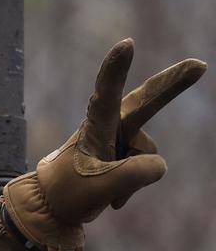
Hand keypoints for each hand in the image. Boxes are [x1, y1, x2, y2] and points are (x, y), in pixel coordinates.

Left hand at [3, 38, 205, 250]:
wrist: (52, 207)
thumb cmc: (68, 193)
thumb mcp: (101, 189)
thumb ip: (136, 174)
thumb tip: (160, 164)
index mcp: (94, 127)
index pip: (105, 94)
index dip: (116, 69)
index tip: (126, 44)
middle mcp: (108, 126)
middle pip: (145, 103)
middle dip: (171, 85)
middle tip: (199, 66)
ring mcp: (117, 138)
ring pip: (146, 154)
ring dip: (131, 178)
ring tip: (104, 190)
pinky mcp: (122, 151)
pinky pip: (144, 167)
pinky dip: (131, 184)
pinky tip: (111, 195)